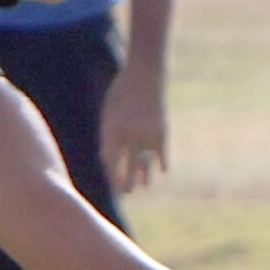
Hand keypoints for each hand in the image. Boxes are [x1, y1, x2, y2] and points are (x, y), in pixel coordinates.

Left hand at [101, 65, 169, 193]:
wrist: (145, 75)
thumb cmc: (122, 92)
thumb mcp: (108, 112)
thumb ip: (108, 136)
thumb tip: (106, 159)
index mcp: (112, 129)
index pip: (110, 160)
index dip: (111, 174)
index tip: (113, 184)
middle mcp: (129, 135)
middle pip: (128, 167)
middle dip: (127, 183)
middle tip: (127, 193)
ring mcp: (147, 134)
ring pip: (146, 163)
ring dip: (145, 176)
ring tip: (144, 186)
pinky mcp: (161, 131)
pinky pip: (161, 153)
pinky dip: (162, 163)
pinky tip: (163, 171)